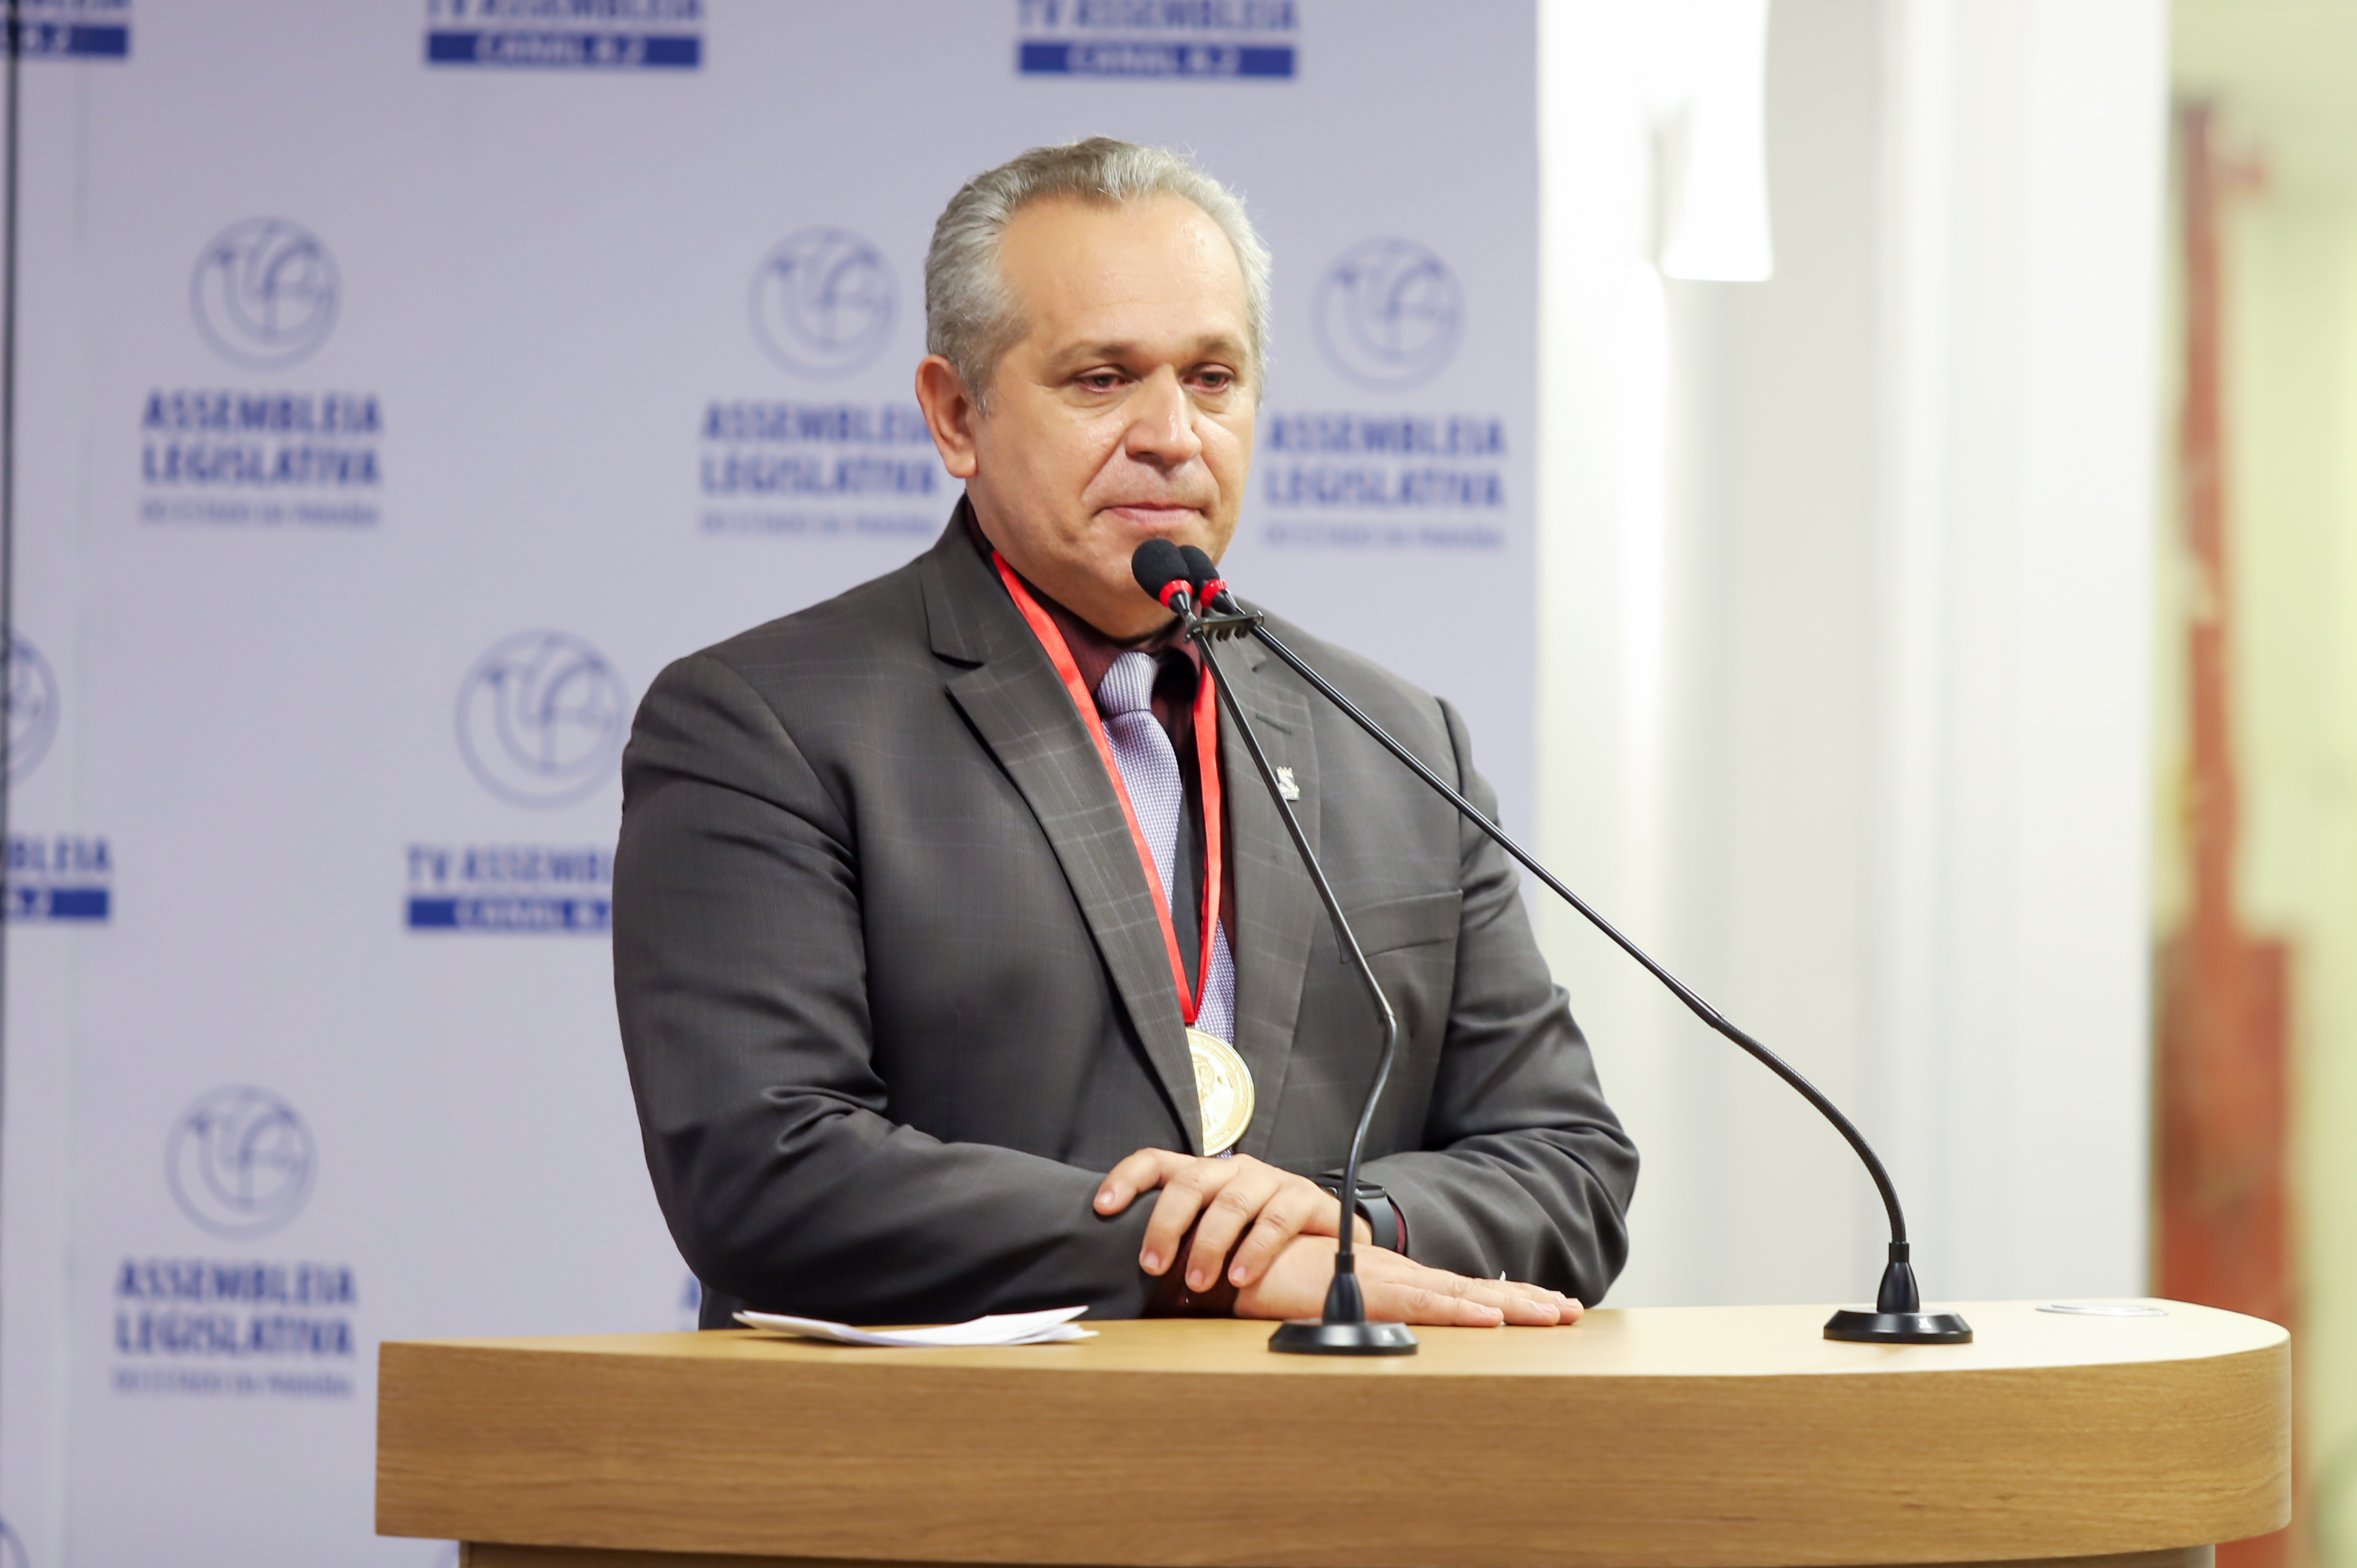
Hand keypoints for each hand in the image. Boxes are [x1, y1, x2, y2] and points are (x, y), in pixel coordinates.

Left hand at [1095, 1148, 1368, 1292]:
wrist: (1328, 1241)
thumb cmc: (1260, 1242)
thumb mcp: (1216, 1239)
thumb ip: (1184, 1247)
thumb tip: (1136, 1282)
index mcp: (1204, 1176)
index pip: (1157, 1161)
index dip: (1127, 1178)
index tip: (1103, 1207)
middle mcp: (1234, 1170)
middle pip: (1191, 1182)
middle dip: (1166, 1224)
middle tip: (1152, 1265)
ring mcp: (1270, 1180)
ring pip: (1232, 1202)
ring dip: (1210, 1244)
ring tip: (1199, 1282)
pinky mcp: (1304, 1197)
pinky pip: (1276, 1220)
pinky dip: (1254, 1251)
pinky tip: (1241, 1277)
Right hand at [1235, 1234, 1581, 1326]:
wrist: (1239, 1255)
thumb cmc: (1275, 1277)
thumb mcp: (1325, 1300)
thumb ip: (1350, 1313)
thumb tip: (1368, 1336)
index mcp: (1392, 1280)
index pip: (1457, 1289)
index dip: (1500, 1298)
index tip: (1542, 1307)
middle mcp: (1398, 1276)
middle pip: (1471, 1287)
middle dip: (1524, 1299)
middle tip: (1570, 1310)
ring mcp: (1387, 1281)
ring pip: (1460, 1294)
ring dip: (1509, 1304)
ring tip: (1552, 1315)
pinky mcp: (1367, 1292)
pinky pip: (1422, 1305)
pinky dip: (1459, 1311)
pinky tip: (1490, 1319)